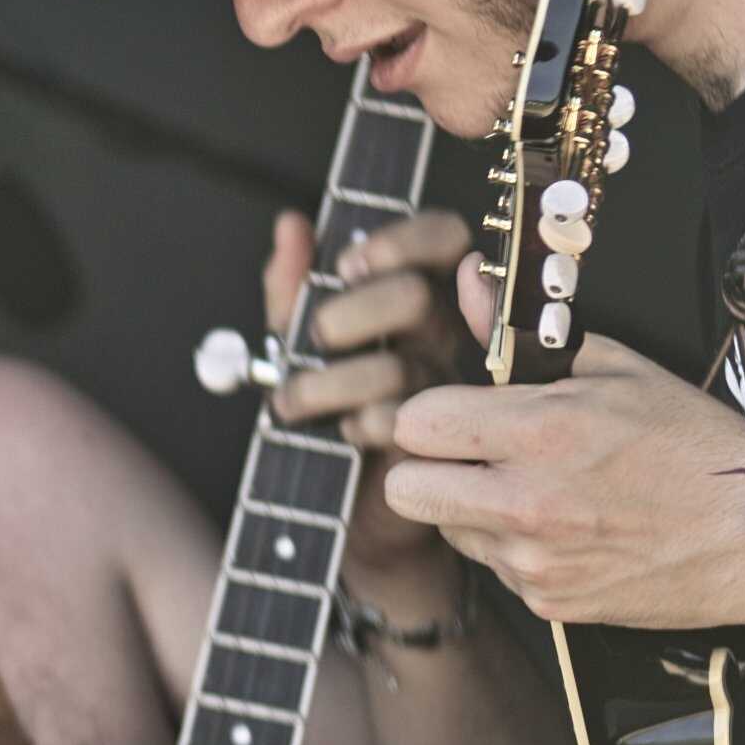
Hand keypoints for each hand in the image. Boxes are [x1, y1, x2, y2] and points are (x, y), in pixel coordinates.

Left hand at [260, 210, 475, 572]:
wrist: (354, 517)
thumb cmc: (334, 421)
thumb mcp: (301, 350)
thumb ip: (294, 293)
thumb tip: (291, 227)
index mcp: (425, 304)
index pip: (444, 240)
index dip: (403, 240)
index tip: (351, 262)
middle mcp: (449, 344)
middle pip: (414, 298)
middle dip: (349, 313)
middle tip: (314, 340)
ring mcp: (456, 399)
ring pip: (398, 368)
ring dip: (326, 383)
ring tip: (289, 403)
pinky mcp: (447, 452)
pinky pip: (401, 426)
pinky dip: (356, 426)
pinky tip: (340, 436)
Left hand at [381, 266, 744, 628]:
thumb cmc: (689, 443)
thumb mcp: (612, 368)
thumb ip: (519, 332)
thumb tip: (466, 279)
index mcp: (541, 431)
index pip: (413, 424)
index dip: (422, 417)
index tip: (447, 417)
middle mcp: (526, 500)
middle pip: (402, 490)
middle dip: (423, 470)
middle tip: (462, 459)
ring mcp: (533, 558)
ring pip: (446, 531)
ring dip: (470, 509)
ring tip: (530, 490)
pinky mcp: (546, 601)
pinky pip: (494, 567)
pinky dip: (513, 547)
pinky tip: (561, 528)